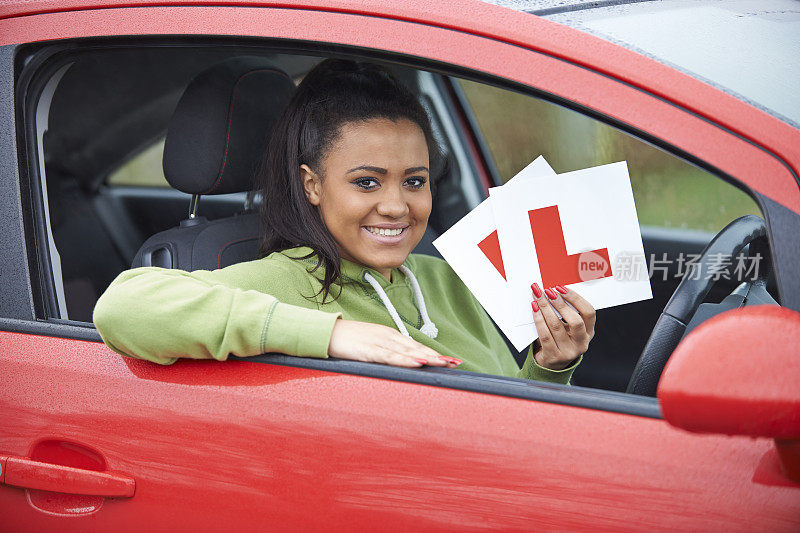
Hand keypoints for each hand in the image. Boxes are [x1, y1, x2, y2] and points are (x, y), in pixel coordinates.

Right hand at [328, 319, 461, 367]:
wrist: (327, 333)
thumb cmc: (349, 340)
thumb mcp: (372, 343)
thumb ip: (387, 350)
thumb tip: (401, 360)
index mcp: (389, 335)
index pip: (416, 345)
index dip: (433, 353)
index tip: (449, 360)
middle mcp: (388, 337)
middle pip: (416, 348)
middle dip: (436, 357)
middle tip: (454, 363)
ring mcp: (379, 343)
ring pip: (407, 352)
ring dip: (426, 358)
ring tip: (442, 364)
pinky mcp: (369, 350)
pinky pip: (390, 356)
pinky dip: (405, 360)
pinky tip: (417, 362)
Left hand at [530, 283, 595, 369]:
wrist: (551, 364)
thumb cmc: (559, 340)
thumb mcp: (569, 328)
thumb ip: (566, 313)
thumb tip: (553, 291)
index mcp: (589, 332)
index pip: (589, 313)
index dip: (576, 299)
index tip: (562, 288)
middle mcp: (581, 343)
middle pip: (575, 321)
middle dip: (561, 304)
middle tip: (548, 292)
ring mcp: (568, 351)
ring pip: (557, 326)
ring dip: (546, 308)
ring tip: (538, 297)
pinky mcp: (554, 356)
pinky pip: (544, 335)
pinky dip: (538, 320)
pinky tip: (534, 310)